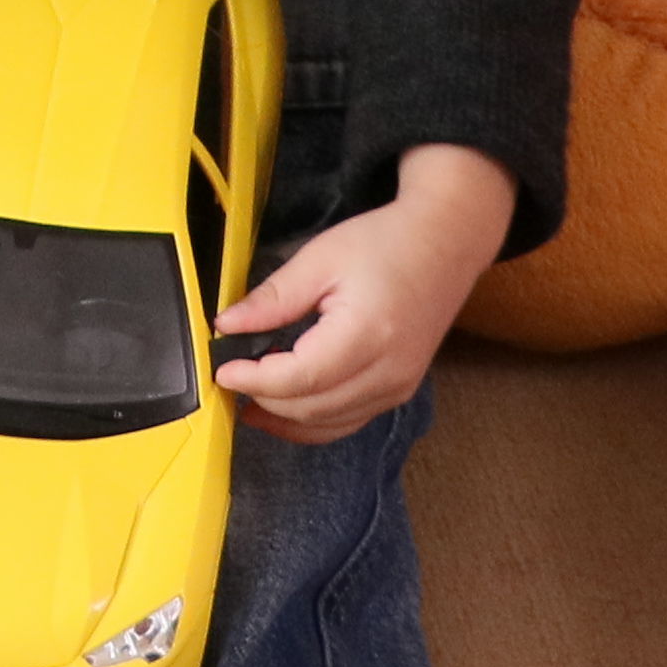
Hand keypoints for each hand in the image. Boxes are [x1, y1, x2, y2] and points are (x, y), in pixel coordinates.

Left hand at [212, 146, 513, 437]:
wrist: (445, 243)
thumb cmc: (386, 242)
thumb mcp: (320, 258)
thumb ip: (273, 298)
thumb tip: (227, 325)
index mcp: (366, 334)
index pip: (298, 378)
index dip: (254, 380)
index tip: (221, 370)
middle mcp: (387, 372)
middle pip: (310, 408)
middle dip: (262, 398)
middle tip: (228, 380)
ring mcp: (397, 388)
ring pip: (326, 424)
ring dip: (283, 417)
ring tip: (247, 399)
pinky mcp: (398, 391)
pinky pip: (347, 422)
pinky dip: (311, 421)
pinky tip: (282, 406)